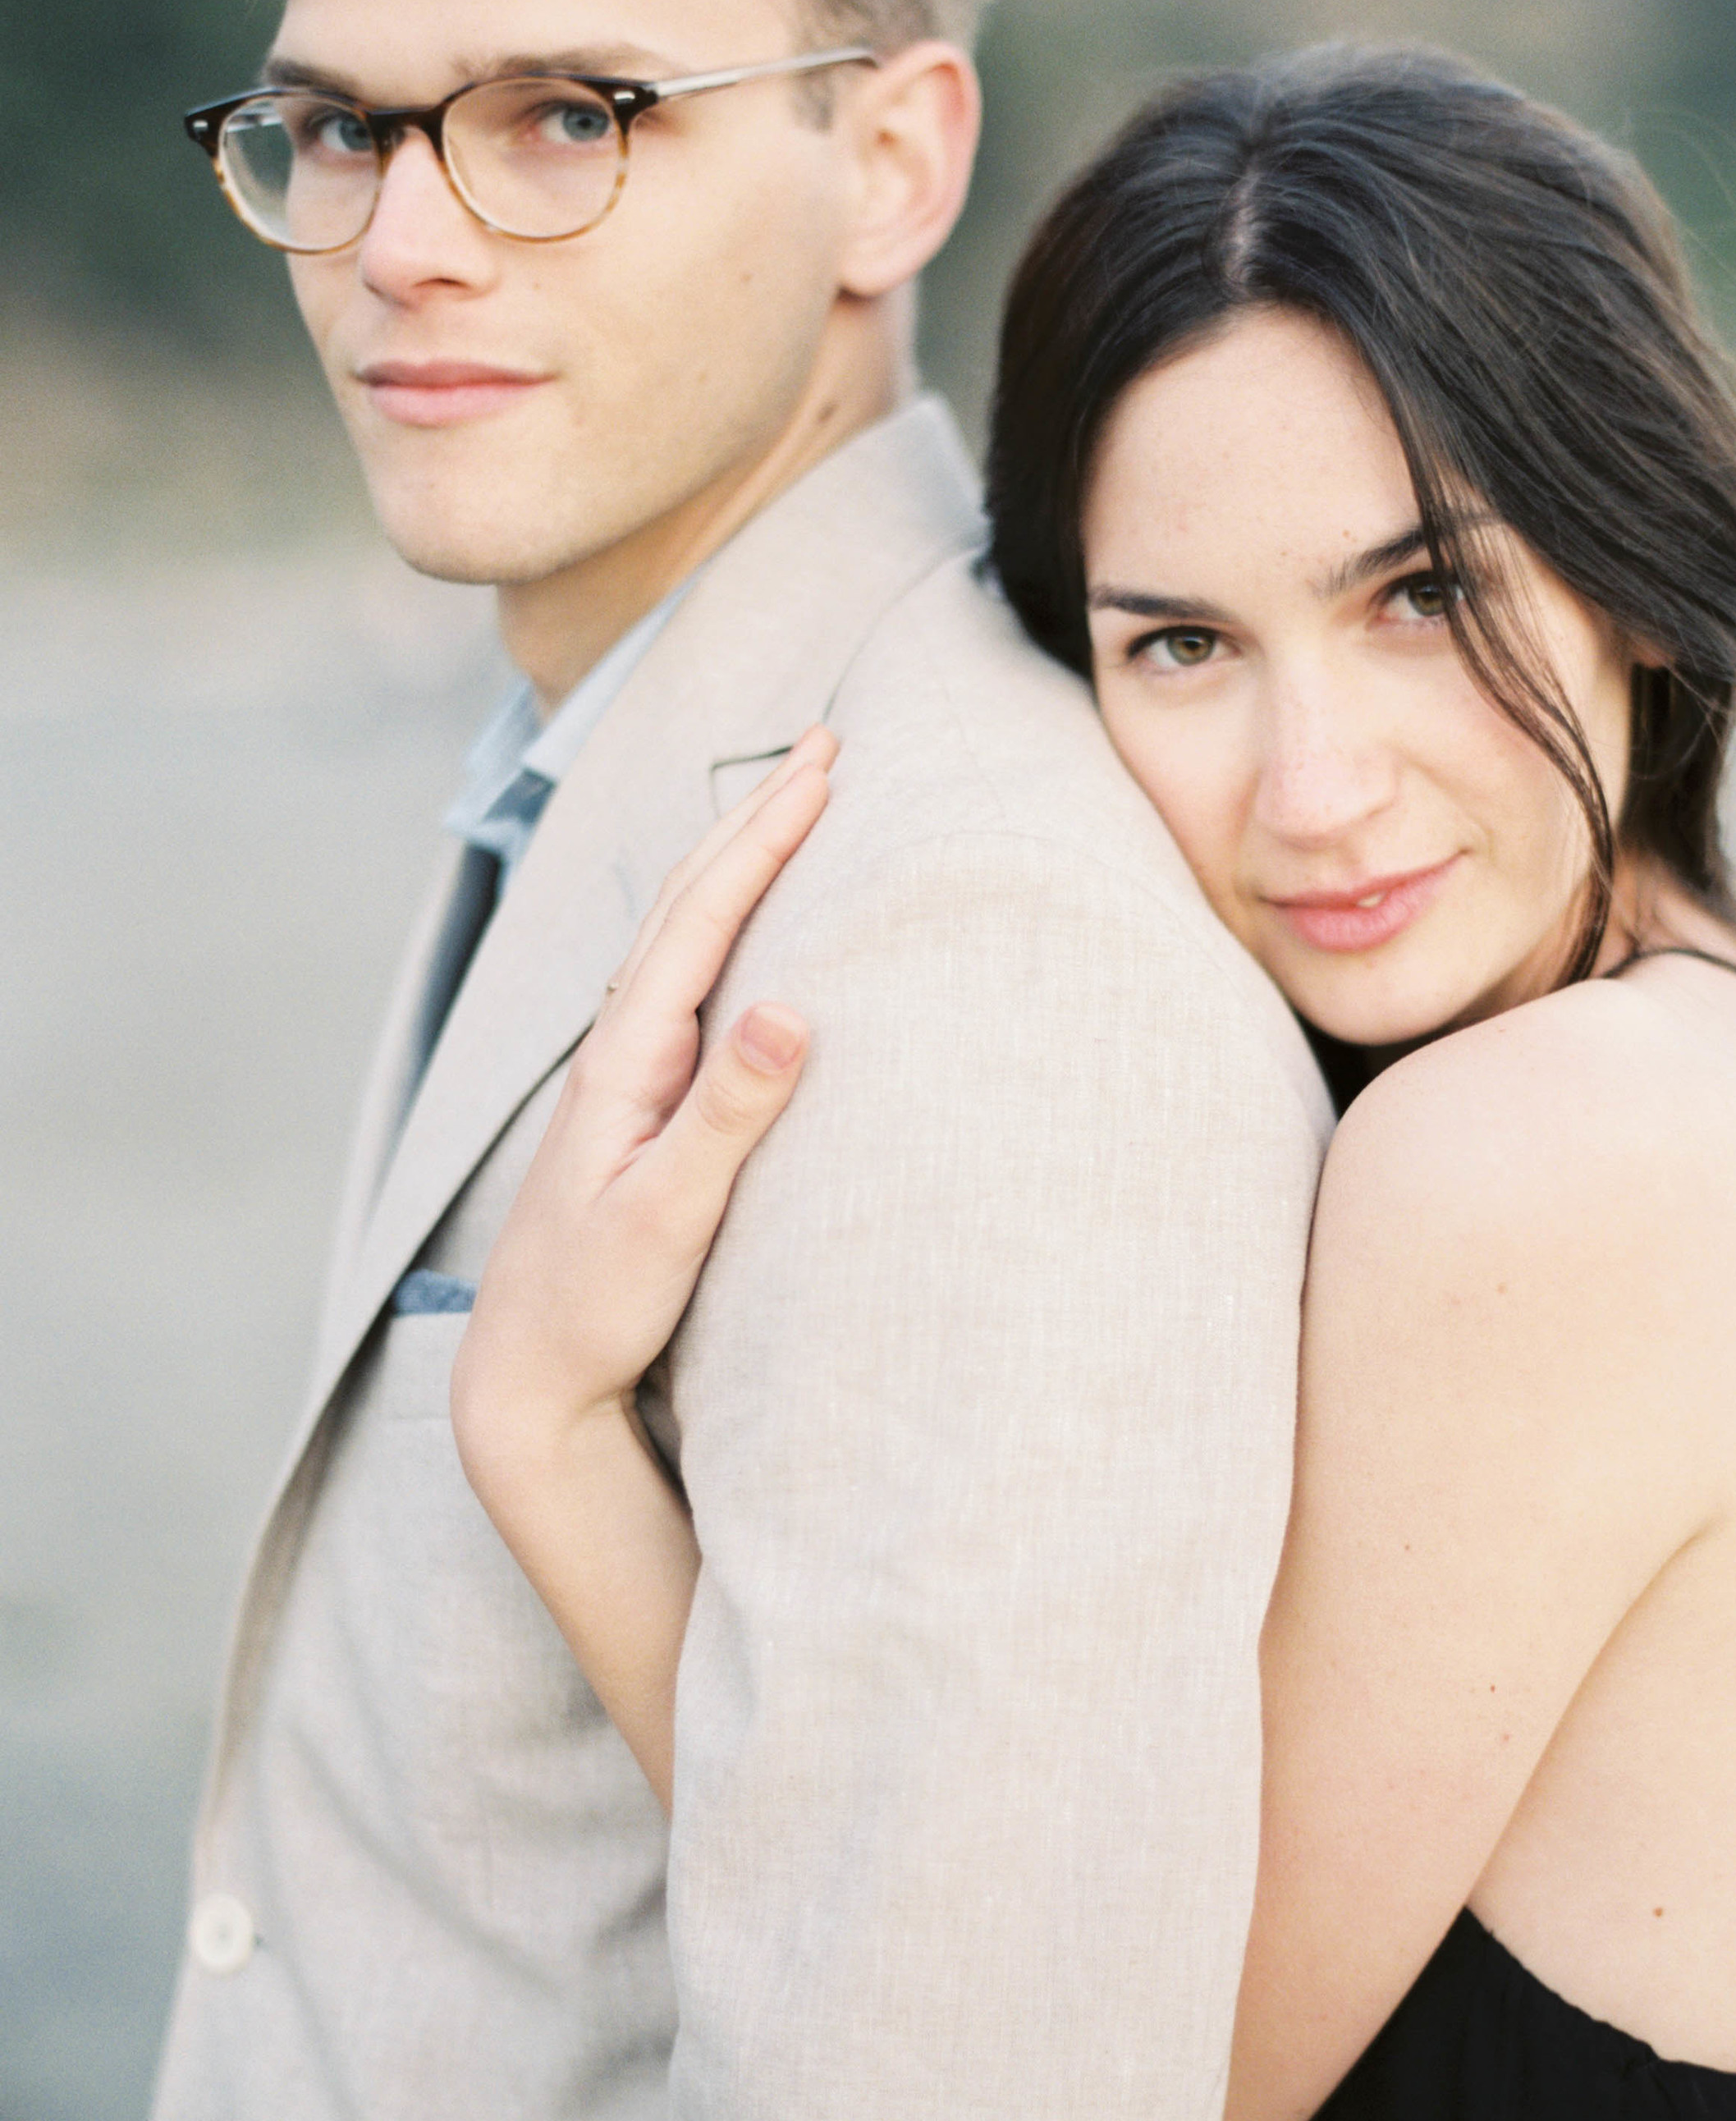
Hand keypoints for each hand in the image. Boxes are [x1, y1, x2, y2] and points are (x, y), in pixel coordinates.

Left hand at [453, 728, 835, 1475]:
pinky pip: (684, 982)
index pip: (701, 921)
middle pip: (686, 903)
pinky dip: (719, 923)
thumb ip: (727, 1116)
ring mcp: (623, 1078)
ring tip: (788, 803)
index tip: (823, 768)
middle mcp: (618, 1053)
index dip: (763, 838)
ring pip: (680, 935)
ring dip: (735, 860)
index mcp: (626, 1062)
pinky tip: (739, 924)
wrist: (525, 1377)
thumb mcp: (667, 1217)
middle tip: (824, 744)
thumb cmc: (593, 1308)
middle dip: (754, 817)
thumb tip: (787, 1007)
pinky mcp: (637, 1109)